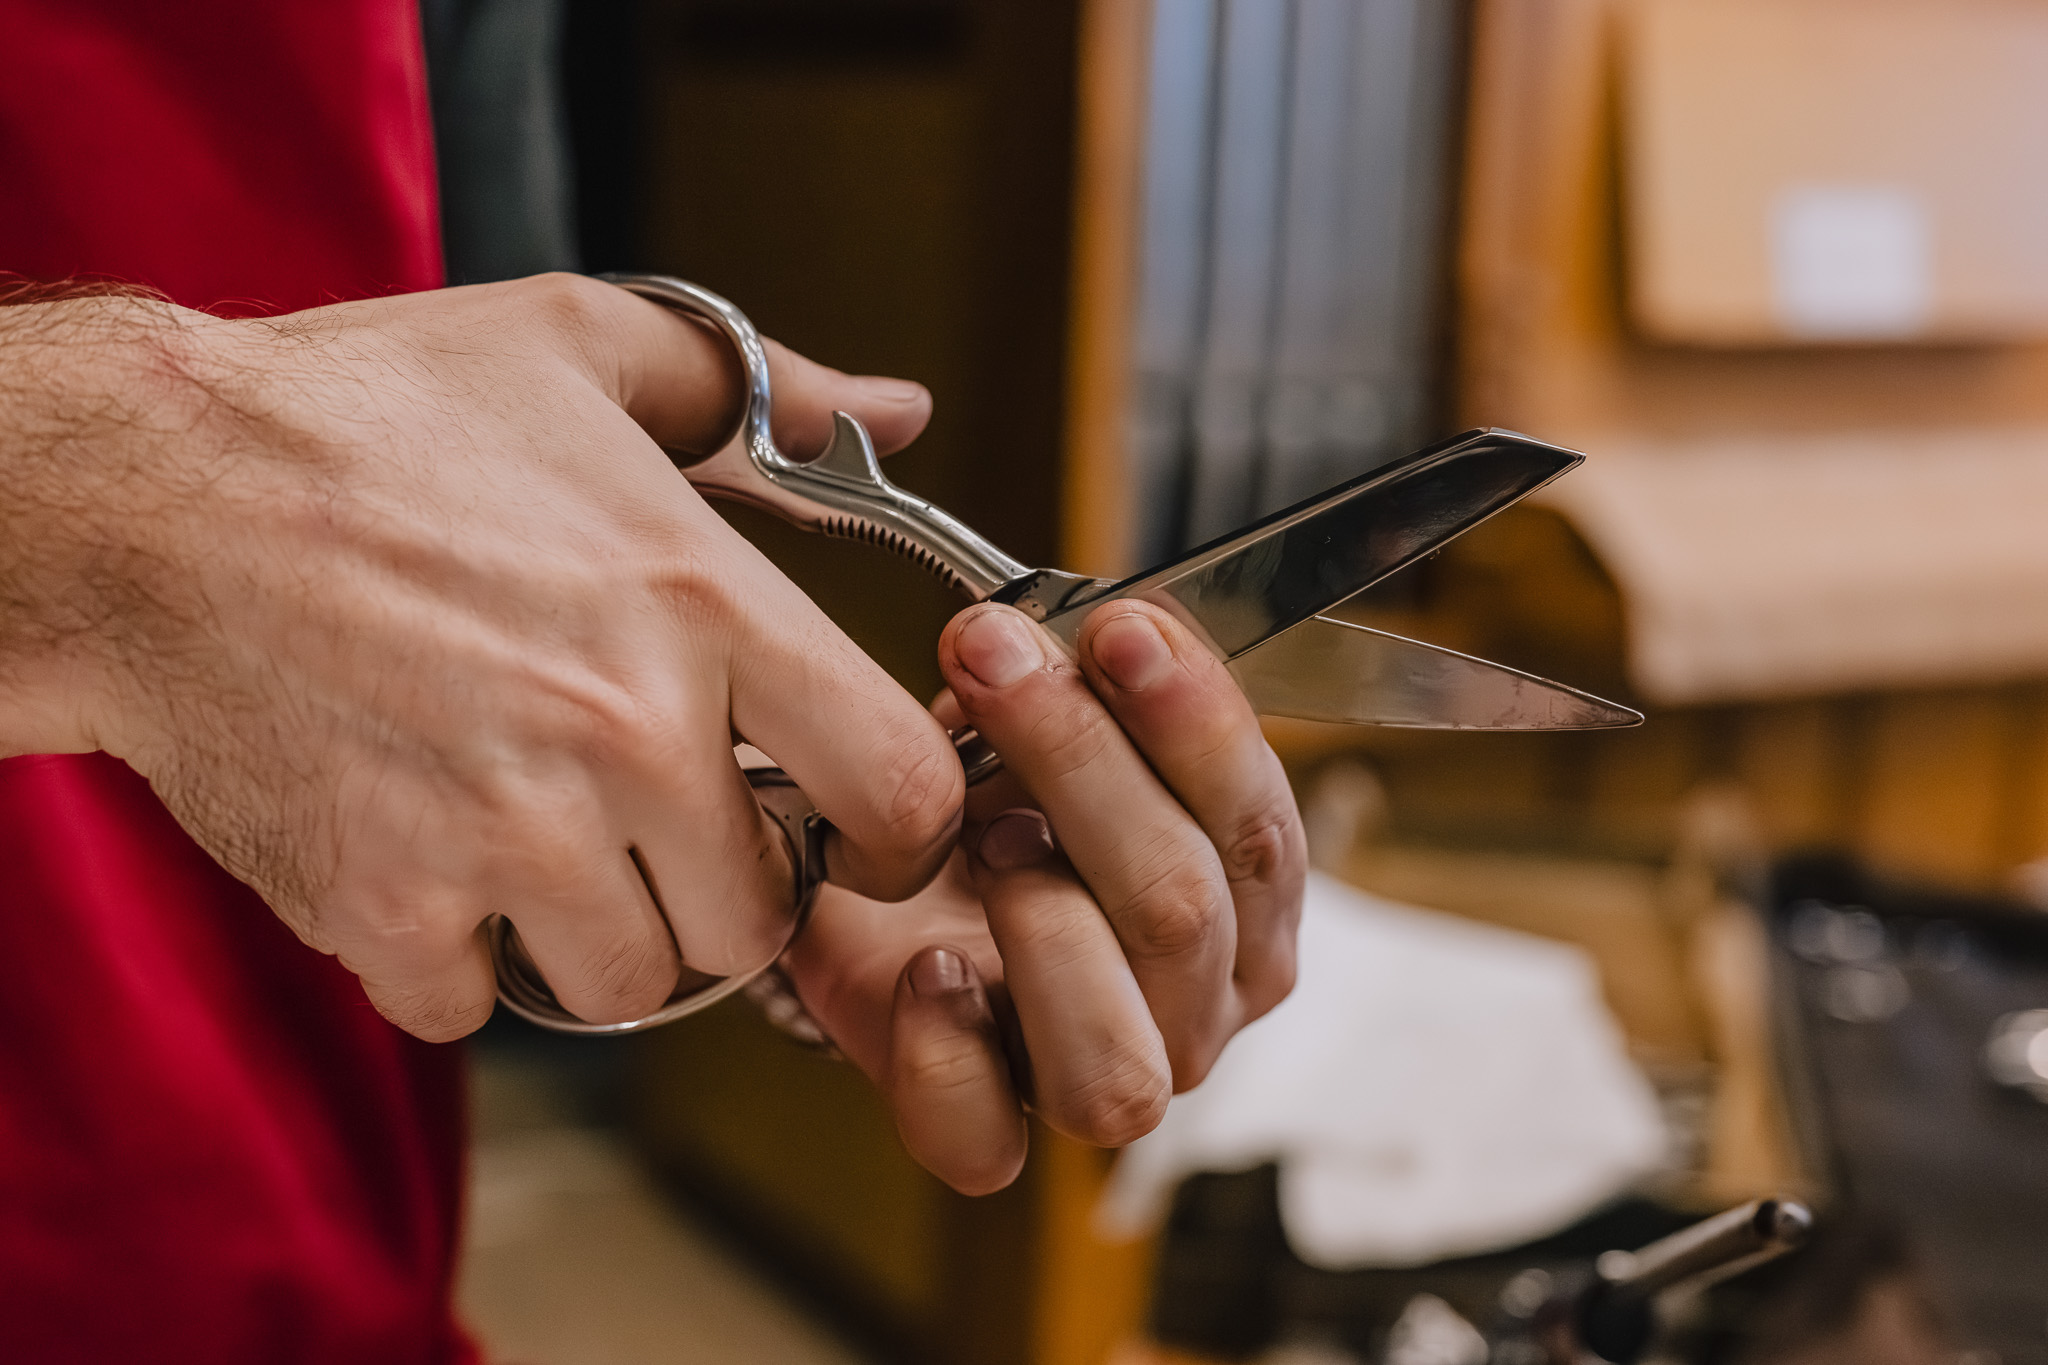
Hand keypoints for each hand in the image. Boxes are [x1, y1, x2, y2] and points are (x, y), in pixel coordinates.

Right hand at [0, 274, 964, 1038]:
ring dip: (598, 933)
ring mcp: (509, 833)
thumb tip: (903, 411)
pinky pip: (475, 1006)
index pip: (902, 794)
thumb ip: (764, 393)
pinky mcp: (387, 904)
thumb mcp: (582, 345)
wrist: (142, 495)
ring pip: (633, 983)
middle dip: (721, 886)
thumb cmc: (371, 412)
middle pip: (760, 919)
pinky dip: (455, 961)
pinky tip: (426, 861)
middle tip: (656, 825)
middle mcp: (629, 734)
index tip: (849, 824)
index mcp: (705, 605)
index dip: (900, 832)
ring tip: (538, 840)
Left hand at [781, 599, 1305, 1192]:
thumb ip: (1084, 688)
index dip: (1196, 722)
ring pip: (1118, 1054)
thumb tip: (1078, 630)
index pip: (1259, 826)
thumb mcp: (1040, 726)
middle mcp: (1196, 1006)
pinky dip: (947, 1050)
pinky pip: (988, 1140)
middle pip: (1182, 909)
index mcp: (1245, 903)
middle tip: (998, 661)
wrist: (875, 891)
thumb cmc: (984, 809)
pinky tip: (924, 965)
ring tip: (978, 833)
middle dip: (1084, 763)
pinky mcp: (990, 1135)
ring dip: (1042, 920)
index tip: (1119, 628)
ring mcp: (1106, 1079)